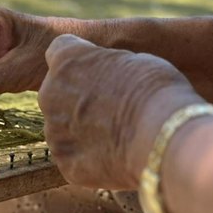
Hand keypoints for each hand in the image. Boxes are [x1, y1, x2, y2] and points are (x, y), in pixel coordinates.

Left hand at [39, 34, 203, 188]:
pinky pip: (71, 156)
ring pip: (61, 126)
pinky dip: (87, 156)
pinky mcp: (64, 162)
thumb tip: (111, 75)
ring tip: (115, 134)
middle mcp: (50, 93)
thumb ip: (110, 66)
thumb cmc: (156, 92)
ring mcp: (54, 131)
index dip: (80, 61)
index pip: (59, 50)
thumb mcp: (135, 61)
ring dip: (80, 128)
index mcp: (67, 61)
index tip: (98, 71)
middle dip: (76, 97)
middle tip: (109, 107)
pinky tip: (113, 155)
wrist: (163, 138)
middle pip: (56, 91)